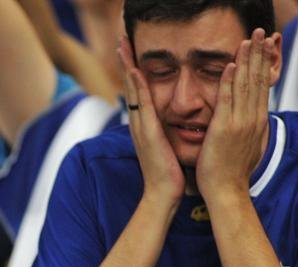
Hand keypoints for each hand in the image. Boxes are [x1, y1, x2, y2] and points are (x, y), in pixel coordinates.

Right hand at [118, 36, 184, 205]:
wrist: (162, 195)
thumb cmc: (169, 176)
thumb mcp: (168, 149)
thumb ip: (168, 135)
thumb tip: (176, 126)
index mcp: (145, 127)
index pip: (138, 94)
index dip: (134, 73)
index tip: (131, 54)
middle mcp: (139, 124)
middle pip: (131, 87)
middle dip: (126, 63)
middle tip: (122, 40)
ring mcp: (141, 128)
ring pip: (133, 91)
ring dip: (127, 68)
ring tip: (123, 47)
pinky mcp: (147, 133)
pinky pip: (142, 105)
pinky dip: (137, 87)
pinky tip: (135, 72)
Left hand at [196, 29, 271, 201]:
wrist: (226, 191)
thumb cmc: (231, 172)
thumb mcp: (246, 145)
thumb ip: (248, 130)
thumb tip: (251, 121)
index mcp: (257, 122)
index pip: (262, 87)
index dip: (263, 65)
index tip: (264, 47)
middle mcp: (252, 119)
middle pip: (257, 80)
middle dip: (259, 55)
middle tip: (260, 34)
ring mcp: (239, 123)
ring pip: (245, 85)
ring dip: (247, 60)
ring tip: (248, 41)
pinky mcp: (224, 129)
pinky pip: (227, 100)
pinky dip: (230, 81)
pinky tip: (232, 65)